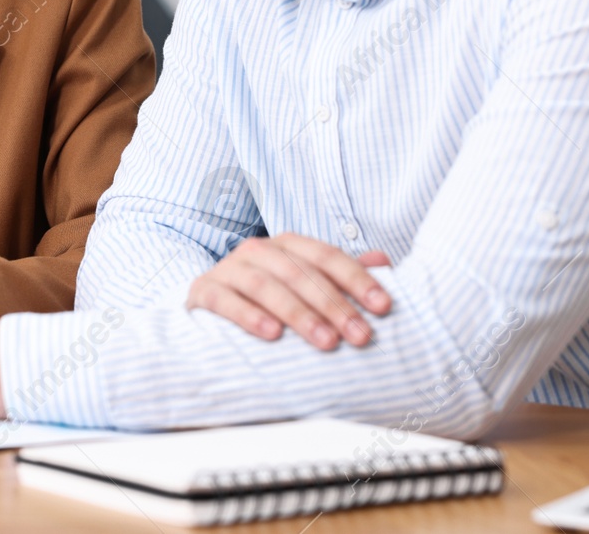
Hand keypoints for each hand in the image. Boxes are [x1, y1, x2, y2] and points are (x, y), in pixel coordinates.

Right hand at [187, 234, 391, 346]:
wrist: (209, 308)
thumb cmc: (267, 299)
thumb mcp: (306, 285)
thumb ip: (342, 275)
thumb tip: (384, 261)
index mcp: (287, 245)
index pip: (327, 256)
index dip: (357, 279)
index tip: (384, 307)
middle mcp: (258, 250)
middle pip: (301, 273)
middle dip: (334, 304)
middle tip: (360, 335)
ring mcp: (228, 269)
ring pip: (266, 285)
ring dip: (299, 314)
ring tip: (326, 342)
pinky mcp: (204, 292)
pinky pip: (226, 302)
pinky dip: (249, 316)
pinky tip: (273, 335)